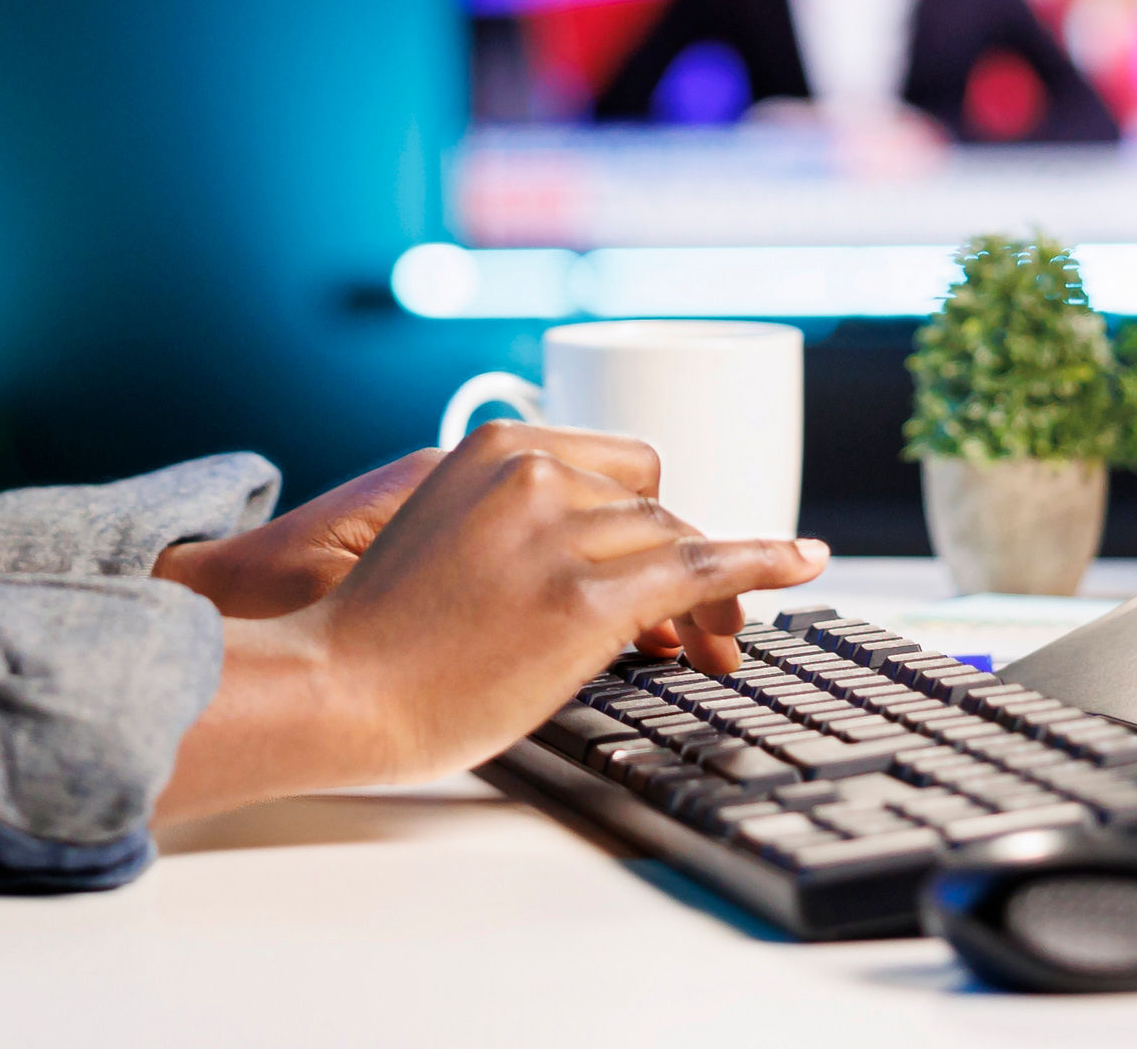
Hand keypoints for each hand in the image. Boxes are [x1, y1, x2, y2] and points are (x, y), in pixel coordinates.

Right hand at [151, 421, 825, 820]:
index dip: (649, 521)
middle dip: (681, 560)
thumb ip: (520, 531)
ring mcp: (562, 531)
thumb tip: (614, 572)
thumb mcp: (449, 542)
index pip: (616, 468)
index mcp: (493, 448)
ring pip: (675, 541)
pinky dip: (761, 563)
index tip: (667, 563)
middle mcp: (532, 471)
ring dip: (709, 592)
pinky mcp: (586, 596)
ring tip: (716, 647)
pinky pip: (700, 568)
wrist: (336, 688)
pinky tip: (801, 562)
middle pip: (653, 505)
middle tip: (698, 630)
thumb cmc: (380, 640)